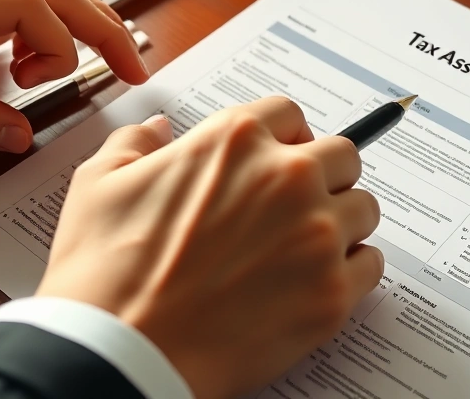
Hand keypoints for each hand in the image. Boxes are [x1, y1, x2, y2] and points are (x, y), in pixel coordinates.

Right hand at [36, 97, 383, 398]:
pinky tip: (312, 284)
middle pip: (342, 157)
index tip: (278, 160)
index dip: (283, 139)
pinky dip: (350, 273)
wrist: (119, 353)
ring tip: (301, 252)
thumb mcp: (99, 184)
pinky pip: (371, 266)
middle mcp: (286, 177)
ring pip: (363, 210)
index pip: (290, 115)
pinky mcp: (332, 294)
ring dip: (340, 225)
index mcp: (235, 140)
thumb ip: (135, 144)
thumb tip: (156, 131)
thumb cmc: (104, 273)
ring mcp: (316, 236)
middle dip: (323, 178)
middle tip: (293, 210)